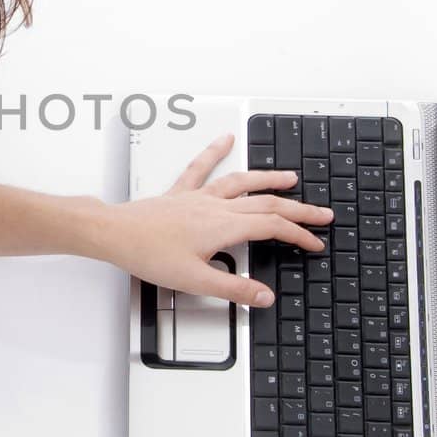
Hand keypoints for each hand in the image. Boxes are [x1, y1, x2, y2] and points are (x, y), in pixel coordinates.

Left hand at [96, 131, 331, 306]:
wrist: (114, 233)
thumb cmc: (147, 253)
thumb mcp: (195, 281)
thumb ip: (233, 289)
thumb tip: (264, 296)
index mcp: (223, 227)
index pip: (272, 227)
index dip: (299, 235)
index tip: (315, 242)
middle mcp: (215, 206)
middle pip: (266, 204)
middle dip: (298, 209)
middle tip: (322, 214)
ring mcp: (198, 197)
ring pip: (242, 183)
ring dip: (269, 180)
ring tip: (290, 178)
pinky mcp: (181, 194)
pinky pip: (201, 168)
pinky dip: (215, 152)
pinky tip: (225, 140)